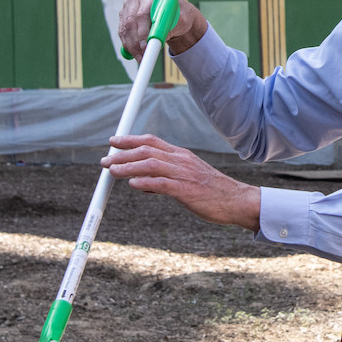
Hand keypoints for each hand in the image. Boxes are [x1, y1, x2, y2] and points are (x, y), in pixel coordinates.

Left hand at [102, 135, 259, 230]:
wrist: (236, 201)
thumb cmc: (212, 192)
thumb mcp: (187, 178)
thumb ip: (164, 178)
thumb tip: (140, 182)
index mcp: (181, 155)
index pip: (152, 141)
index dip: (130, 140)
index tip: (113, 142)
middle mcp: (181, 160)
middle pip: (147, 150)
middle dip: (122, 154)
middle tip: (105, 161)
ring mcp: (184, 174)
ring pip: (151, 164)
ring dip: (128, 167)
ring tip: (111, 172)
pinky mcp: (187, 190)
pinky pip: (162, 183)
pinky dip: (145, 182)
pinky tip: (132, 184)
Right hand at [117, 0, 205, 57]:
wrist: (174, 15)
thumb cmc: (180, 16)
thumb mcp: (182, 20)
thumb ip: (172, 26)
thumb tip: (159, 38)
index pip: (143, 14)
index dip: (143, 32)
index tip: (146, 47)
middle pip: (131, 22)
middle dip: (136, 42)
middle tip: (143, 57)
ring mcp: (128, 5)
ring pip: (125, 29)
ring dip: (131, 46)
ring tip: (141, 59)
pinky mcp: (123, 15)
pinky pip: (123, 33)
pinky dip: (128, 45)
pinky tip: (136, 54)